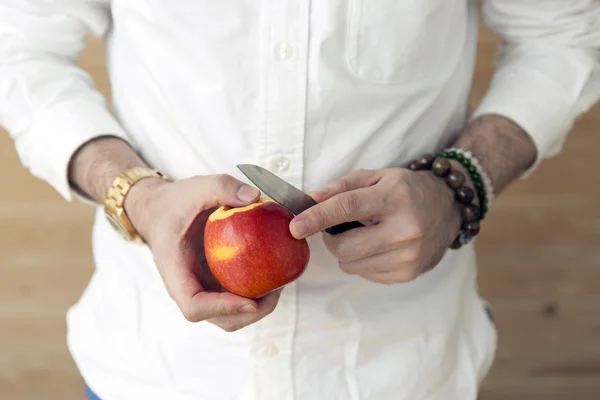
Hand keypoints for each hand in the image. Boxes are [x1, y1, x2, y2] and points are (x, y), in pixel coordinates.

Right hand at [124, 174, 281, 331]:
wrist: (161, 210)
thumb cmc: (175, 202)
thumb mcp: (197, 187)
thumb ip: (222, 187)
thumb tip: (254, 197)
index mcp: (175, 269)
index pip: (194, 306)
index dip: (222, 309)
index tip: (249, 301)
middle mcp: (187, 286)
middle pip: (218, 319)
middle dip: (249, 313)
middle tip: (277, 291)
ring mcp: (202, 287)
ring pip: (229, 314)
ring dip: (257, 306)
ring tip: (279, 284)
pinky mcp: (214, 282)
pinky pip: (235, 296)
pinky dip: (255, 291)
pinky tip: (274, 273)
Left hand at [289, 168, 462, 283]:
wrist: (449, 208)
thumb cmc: (408, 189)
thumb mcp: (378, 176)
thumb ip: (342, 186)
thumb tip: (311, 200)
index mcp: (395, 197)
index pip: (347, 207)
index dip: (316, 218)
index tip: (295, 226)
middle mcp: (405, 229)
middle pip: (345, 246)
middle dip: (332, 239)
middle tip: (340, 227)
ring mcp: (409, 255)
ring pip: (352, 264)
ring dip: (348, 251)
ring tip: (366, 234)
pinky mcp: (409, 274)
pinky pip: (366, 274)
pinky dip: (363, 262)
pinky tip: (379, 246)